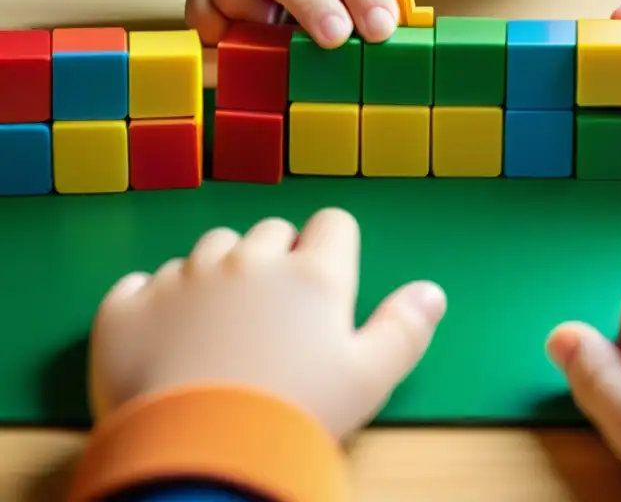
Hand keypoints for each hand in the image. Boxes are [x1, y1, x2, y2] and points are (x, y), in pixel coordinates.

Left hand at [88, 208, 446, 439]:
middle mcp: (248, 261)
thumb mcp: (370, 379)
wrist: (201, 458)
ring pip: (210, 249)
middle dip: (277, 260)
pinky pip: (143, 282)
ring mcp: (183, 278)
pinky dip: (156, 301)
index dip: (332, 249)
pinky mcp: (128, 307)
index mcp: (311, 274)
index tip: (325, 285)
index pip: (332, 224)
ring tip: (220, 329)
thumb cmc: (297, 415)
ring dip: (219, 274)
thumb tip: (431, 292)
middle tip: (275, 316)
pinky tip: (167, 336)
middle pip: (270, 232)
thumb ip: (405, 328)